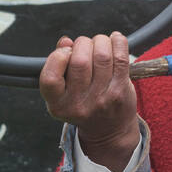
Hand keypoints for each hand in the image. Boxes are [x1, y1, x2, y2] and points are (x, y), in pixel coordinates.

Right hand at [40, 32, 139, 171]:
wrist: (109, 131)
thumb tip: (65, 41)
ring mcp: (101, 98)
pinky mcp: (120, 91)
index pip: (50, 77)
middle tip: (85, 46)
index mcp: (58, 105)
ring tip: (100, 44)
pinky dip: (118, 42)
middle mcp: (78, 104)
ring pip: (101, 56)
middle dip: (82, 44)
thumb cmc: (82, 104)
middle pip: (79, 61)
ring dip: (100, 41)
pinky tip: (115, 39)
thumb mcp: (63, 92)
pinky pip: (121, 58)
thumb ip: (59, 65)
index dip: (57, 57)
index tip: (66, 52)